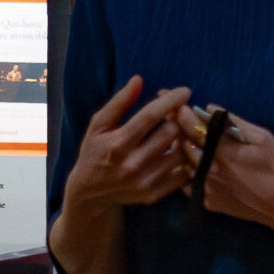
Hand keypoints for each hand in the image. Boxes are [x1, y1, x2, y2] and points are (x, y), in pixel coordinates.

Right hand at [63, 76, 194, 214]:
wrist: (89, 193)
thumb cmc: (94, 153)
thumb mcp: (98, 126)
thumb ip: (118, 103)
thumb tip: (138, 79)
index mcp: (117, 144)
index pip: (150, 116)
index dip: (170, 100)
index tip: (185, 91)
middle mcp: (132, 164)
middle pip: (171, 132)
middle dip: (176, 119)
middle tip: (175, 115)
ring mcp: (145, 181)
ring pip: (181, 152)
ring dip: (181, 139)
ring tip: (174, 135)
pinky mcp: (154, 194)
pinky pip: (183, 173)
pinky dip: (183, 160)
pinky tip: (175, 153)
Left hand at [173, 108, 273, 229]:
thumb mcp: (262, 138)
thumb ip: (234, 122)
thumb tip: (210, 108)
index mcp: (221, 150)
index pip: (192, 127)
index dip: (181, 112)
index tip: (173, 101)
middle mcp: (207, 169)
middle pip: (182, 144)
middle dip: (178, 129)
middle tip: (175, 117)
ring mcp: (205, 187)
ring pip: (183, 163)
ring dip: (182, 151)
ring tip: (188, 141)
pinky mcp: (207, 201)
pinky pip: (188, 182)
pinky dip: (189, 171)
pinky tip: (198, 165)